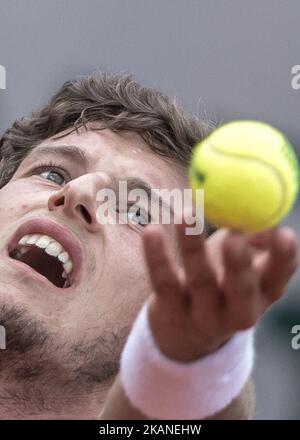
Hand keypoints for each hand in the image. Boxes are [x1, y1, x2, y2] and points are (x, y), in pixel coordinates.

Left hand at [142, 213, 298, 361]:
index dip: (283, 258)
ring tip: (187, 215)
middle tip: (234, 236)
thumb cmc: (220, 283)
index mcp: (261, 295)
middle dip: (239, 263)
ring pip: (199, 281)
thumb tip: (261, 216)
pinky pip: (164, 282)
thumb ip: (254, 240)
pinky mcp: (171, 312)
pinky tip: (152, 231)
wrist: (186, 332)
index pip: (278, 277)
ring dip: (193, 247)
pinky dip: (157, 256)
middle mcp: (237, 311)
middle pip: (241, 289)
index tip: (283, 233)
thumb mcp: (242, 266)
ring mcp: (203, 316)